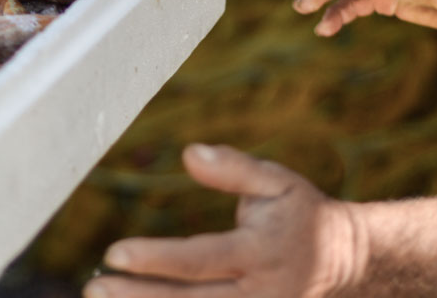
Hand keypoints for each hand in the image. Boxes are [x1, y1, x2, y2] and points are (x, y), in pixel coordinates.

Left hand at [83, 144, 359, 297]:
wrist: (343, 262)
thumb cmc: (300, 213)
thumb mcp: (277, 181)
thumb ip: (233, 168)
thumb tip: (187, 153)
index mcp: (260, 254)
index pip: (200, 260)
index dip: (156, 258)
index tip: (114, 253)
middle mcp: (257, 295)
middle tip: (93, 286)